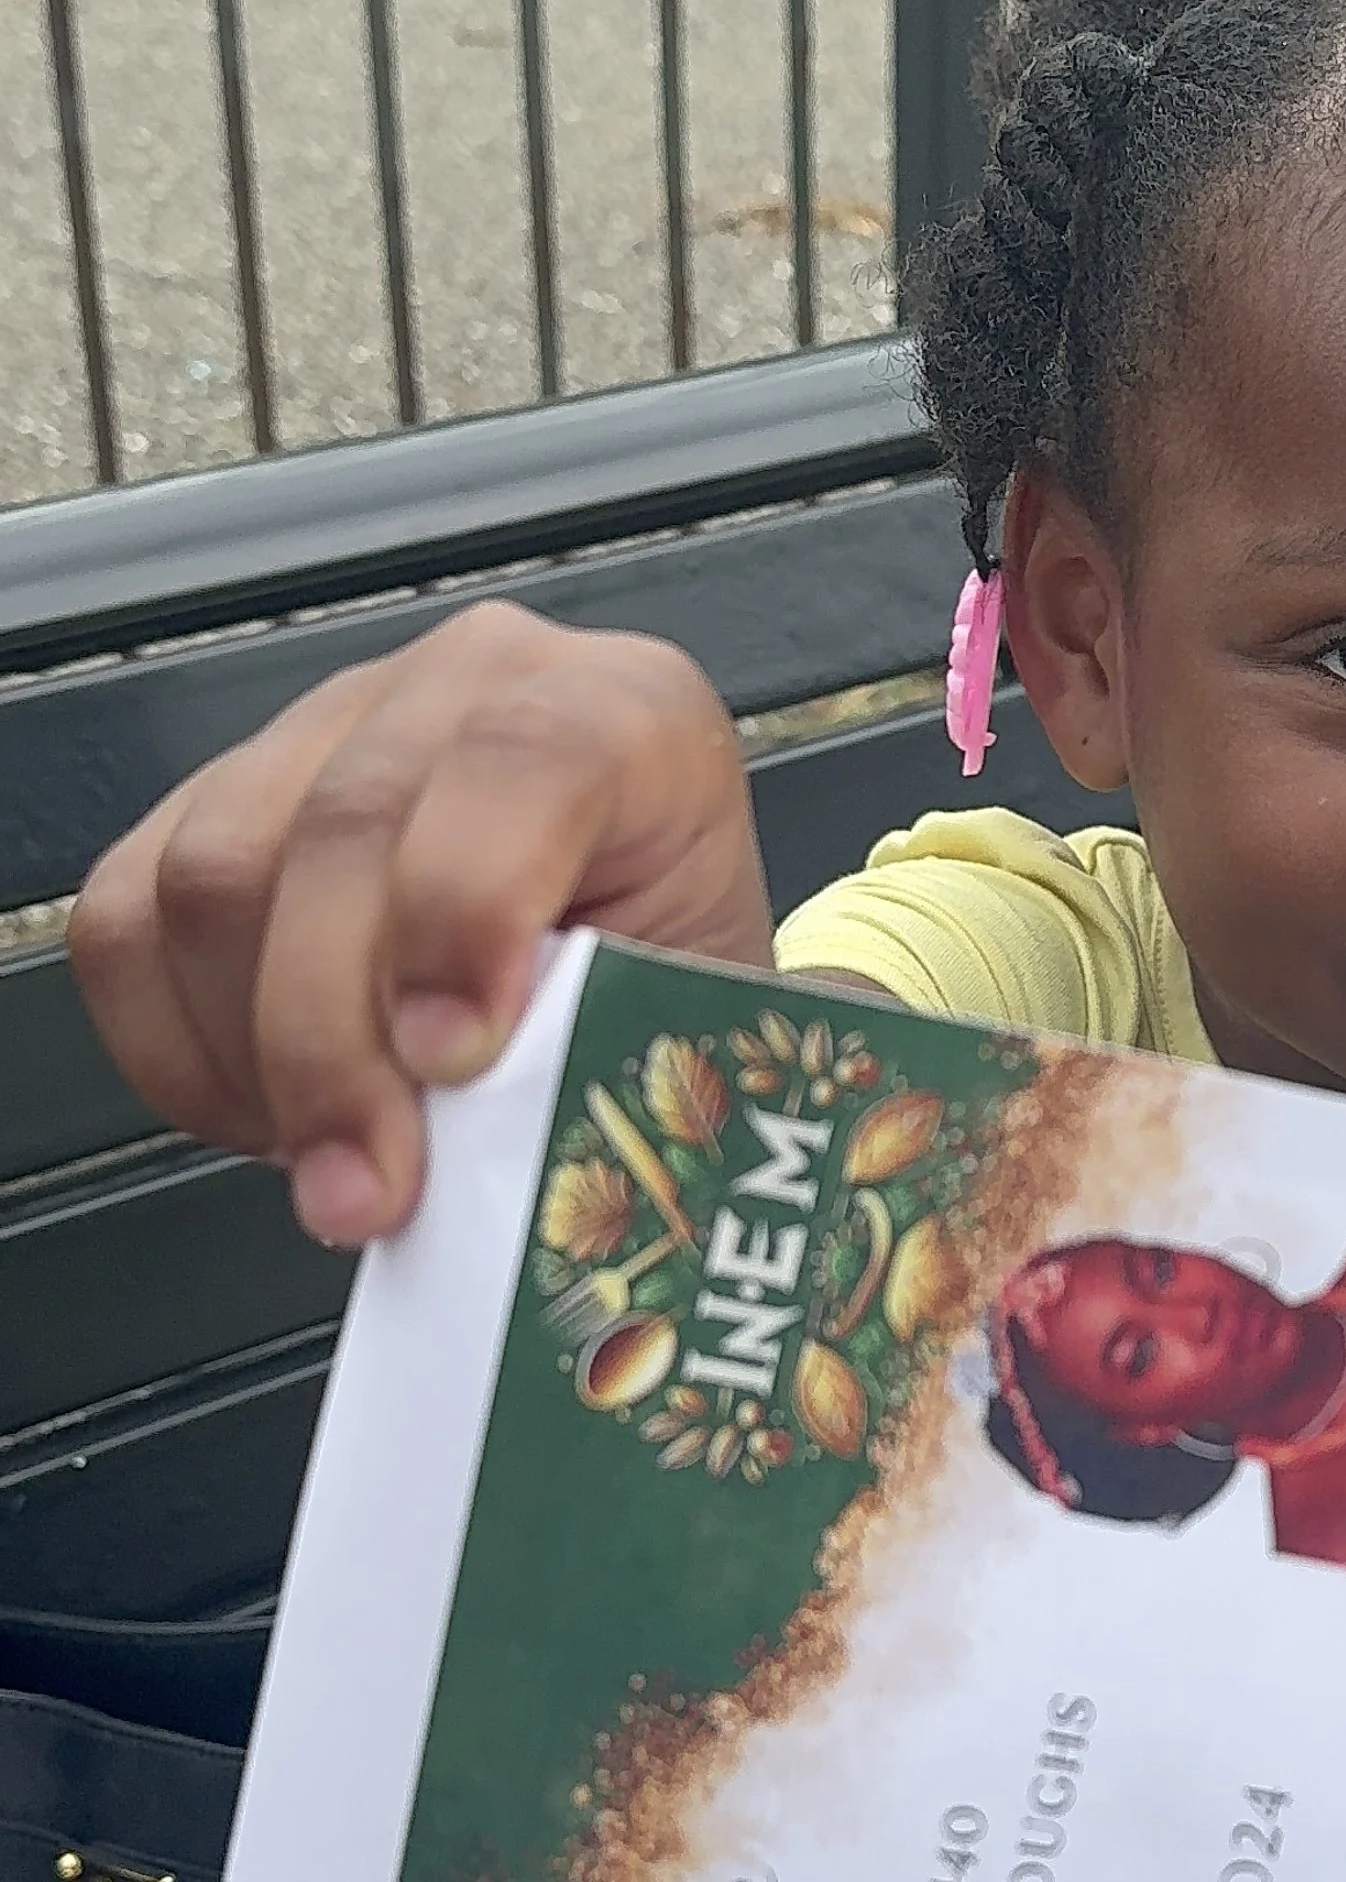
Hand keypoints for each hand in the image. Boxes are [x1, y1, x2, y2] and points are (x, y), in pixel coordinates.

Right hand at [70, 606, 771, 1250]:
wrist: (625, 964)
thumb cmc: (663, 983)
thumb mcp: (680, 1020)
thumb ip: (597, 1054)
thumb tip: (488, 1148)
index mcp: (623, 714)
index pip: (525, 759)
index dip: (466, 908)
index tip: (452, 1056)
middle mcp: (466, 692)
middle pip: (340, 829)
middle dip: (336, 1043)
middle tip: (366, 1189)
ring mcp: (327, 732)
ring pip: (214, 876)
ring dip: (256, 1062)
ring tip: (331, 1171)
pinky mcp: (215, 801)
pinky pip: (128, 922)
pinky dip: (178, 1050)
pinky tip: (267, 1115)